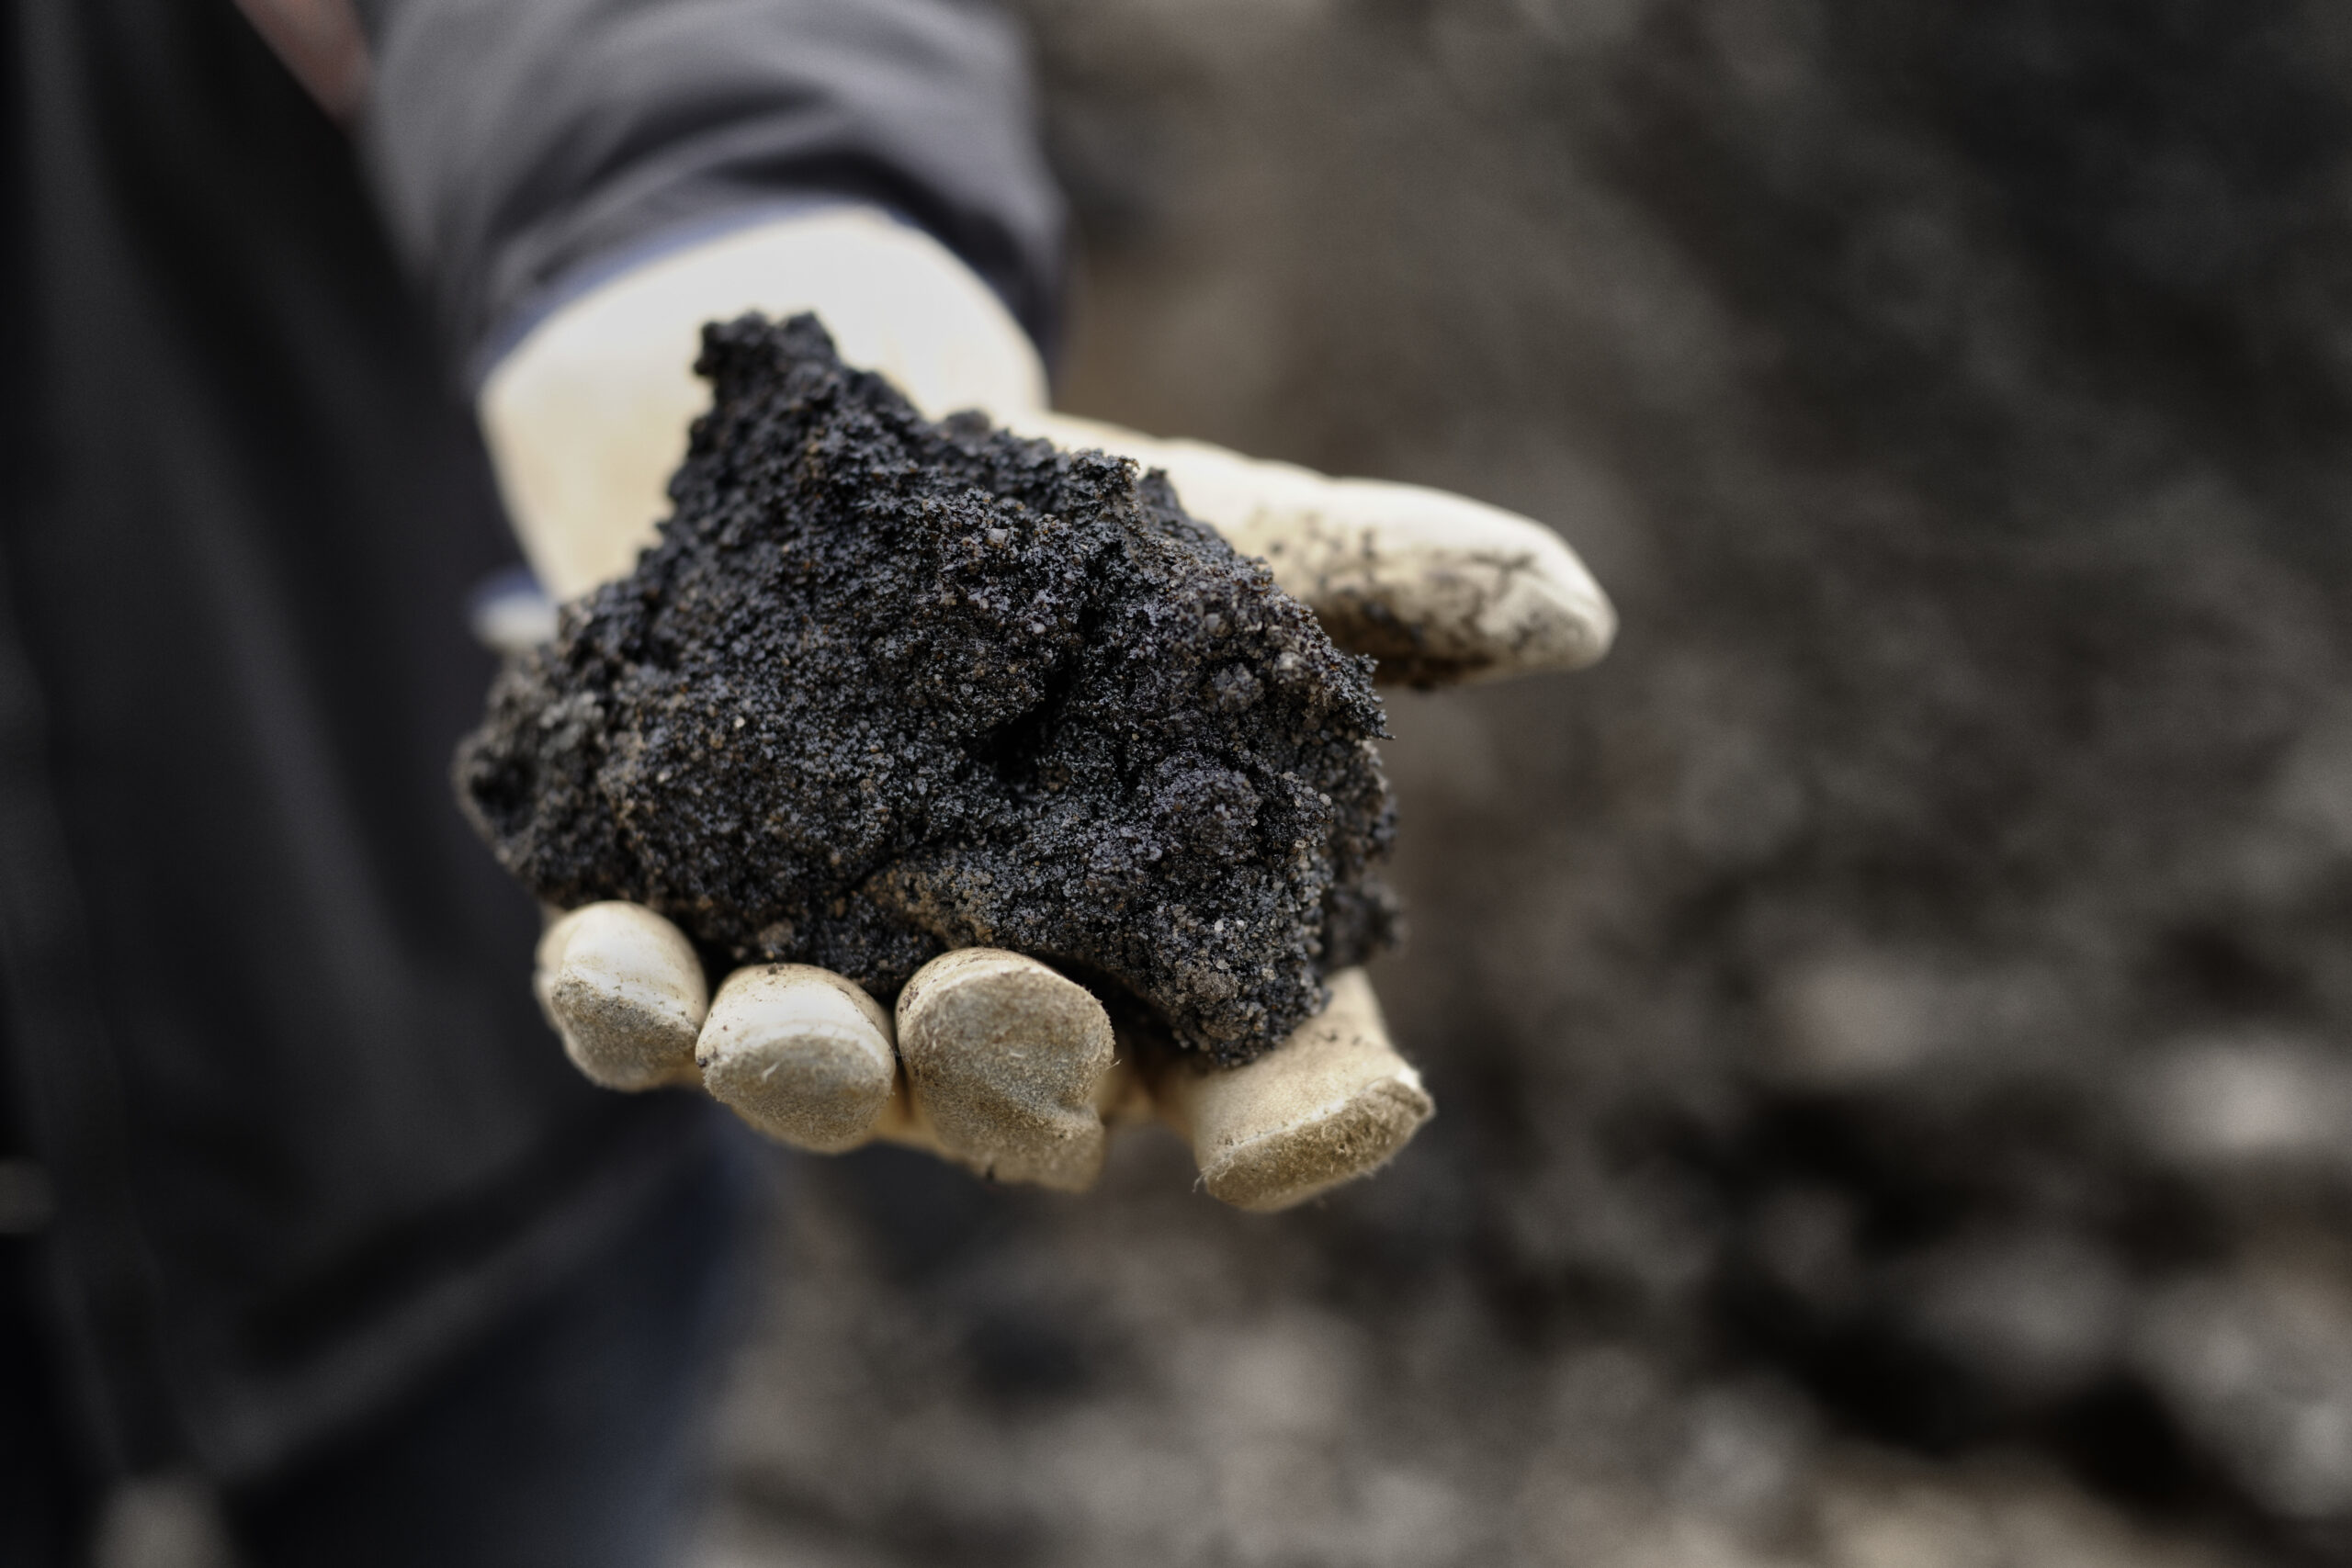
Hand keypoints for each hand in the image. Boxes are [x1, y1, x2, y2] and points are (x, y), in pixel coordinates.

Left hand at [479, 207, 1612, 1206]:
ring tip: (783, 1023)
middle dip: (1012, 1071)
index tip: (1321, 1119)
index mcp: (1176, 959)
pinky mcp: (680, 947)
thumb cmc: (1068, 547)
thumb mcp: (1229, 544)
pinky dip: (627, 1003)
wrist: (832, 478)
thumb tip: (1576, 611)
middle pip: (1032, 1103)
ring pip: (832, 1086)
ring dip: (805, 1073)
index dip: (1299, 1115)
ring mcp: (843, 997)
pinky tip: (613, 958)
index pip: (1269, 1078)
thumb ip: (1386, 580)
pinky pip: (645, 1019)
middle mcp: (1019, 1014)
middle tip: (993, 998)